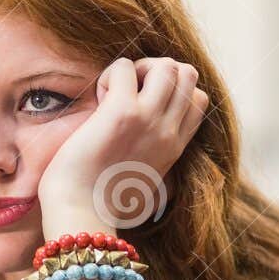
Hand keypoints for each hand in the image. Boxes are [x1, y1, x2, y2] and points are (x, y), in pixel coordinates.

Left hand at [37, 57, 208, 231]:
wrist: (81, 215)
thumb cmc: (102, 204)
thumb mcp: (145, 186)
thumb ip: (154, 162)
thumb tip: (149, 156)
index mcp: (174, 148)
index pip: (197, 99)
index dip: (172, 91)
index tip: (144, 107)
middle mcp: (168, 132)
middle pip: (188, 74)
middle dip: (158, 71)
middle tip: (129, 93)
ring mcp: (149, 121)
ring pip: (167, 65)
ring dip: (138, 68)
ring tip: (115, 93)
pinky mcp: (122, 113)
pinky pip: (124, 66)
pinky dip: (109, 75)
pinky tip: (98, 101)